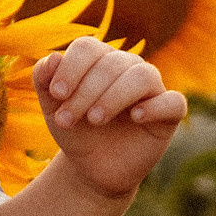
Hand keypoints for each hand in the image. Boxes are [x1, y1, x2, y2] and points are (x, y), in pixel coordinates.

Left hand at [34, 38, 187, 198]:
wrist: (92, 167)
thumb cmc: (75, 131)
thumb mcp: (52, 109)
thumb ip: (43, 81)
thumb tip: (52, 58)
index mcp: (100, 60)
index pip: (88, 47)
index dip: (71, 67)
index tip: (56, 94)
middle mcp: (128, 67)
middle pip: (111, 63)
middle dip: (84, 92)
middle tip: (66, 120)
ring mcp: (152, 89)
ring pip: (141, 76)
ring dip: (114, 96)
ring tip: (94, 119)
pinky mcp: (169, 114)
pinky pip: (172, 101)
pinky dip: (154, 106)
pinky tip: (135, 117)